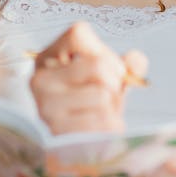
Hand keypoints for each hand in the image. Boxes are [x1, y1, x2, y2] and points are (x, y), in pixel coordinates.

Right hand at [30, 22, 147, 134]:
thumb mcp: (111, 76)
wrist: (81, 143)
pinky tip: (99, 128)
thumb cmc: (94, 101)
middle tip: (108, 94)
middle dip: (114, 81)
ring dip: (112, 105)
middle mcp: (40, 78)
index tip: (109, 69)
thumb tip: (135, 60)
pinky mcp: (57, 131)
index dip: (105, 51)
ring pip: (102, 94)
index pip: (77, 33)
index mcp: (48, 57)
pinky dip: (111, 124)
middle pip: (97, 64)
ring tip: (102, 111)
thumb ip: (128, 64)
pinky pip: (102, 120)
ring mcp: (46, 105)